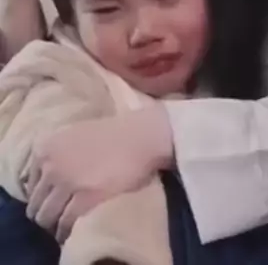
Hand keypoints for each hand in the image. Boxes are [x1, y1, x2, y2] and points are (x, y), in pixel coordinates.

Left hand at [26, 107, 174, 242]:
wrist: (140, 136)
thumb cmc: (112, 133)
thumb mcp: (74, 134)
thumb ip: (56, 153)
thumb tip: (45, 179)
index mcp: (45, 147)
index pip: (29, 184)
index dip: (41, 194)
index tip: (53, 199)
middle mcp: (51, 165)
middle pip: (35, 203)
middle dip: (45, 211)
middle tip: (59, 215)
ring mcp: (67, 182)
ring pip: (46, 217)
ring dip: (54, 224)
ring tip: (65, 225)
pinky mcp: (85, 199)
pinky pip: (66, 224)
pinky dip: (67, 231)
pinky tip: (74, 231)